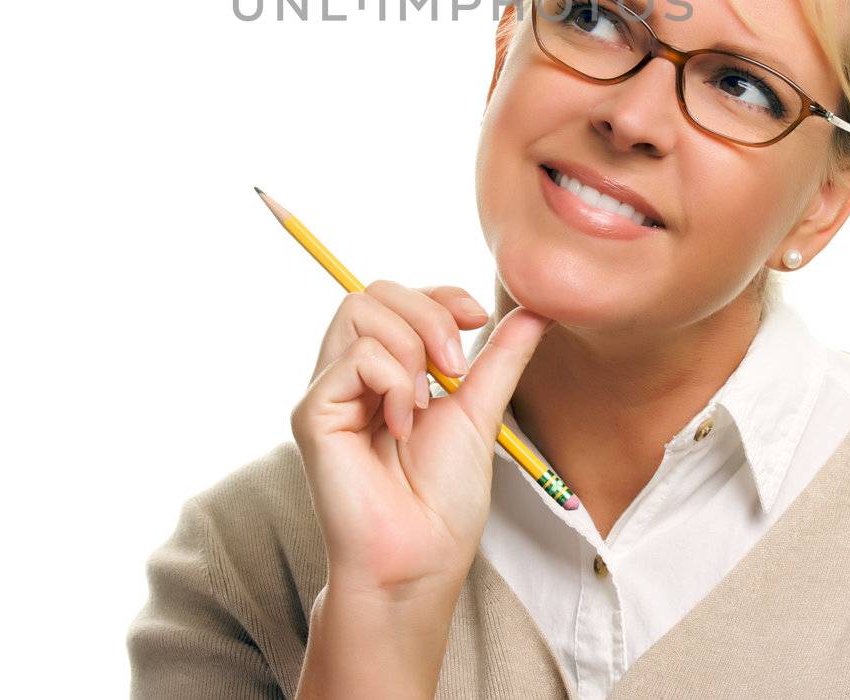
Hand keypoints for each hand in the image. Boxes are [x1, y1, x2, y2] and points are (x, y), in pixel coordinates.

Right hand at [291, 281, 552, 599]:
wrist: (420, 560)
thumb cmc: (442, 501)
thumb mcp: (479, 411)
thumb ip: (500, 357)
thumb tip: (537, 310)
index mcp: (383, 370)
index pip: (396, 296)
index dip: (438, 294)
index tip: (478, 319)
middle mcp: (348, 374)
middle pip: (374, 291)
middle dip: (429, 314)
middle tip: (456, 370)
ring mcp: (328, 391)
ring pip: (359, 310)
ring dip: (412, 347)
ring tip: (426, 403)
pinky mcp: (312, 413)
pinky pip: (356, 357)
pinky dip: (394, 382)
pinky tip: (402, 427)